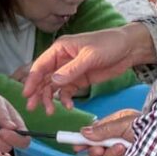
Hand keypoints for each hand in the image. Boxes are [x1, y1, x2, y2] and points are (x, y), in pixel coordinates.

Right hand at [24, 25, 151, 112]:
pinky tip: (68, 106)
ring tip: (50, 111)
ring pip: (53, 87)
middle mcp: (62, 60)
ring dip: (50, 99)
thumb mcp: (90, 55)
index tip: (26, 94)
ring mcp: (70, 71)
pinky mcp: (79, 80)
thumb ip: (72, 69)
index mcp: (60, 49)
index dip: (32, 79)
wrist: (129, 49)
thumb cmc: (109, 44)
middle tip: (33, 107)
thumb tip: (54, 81)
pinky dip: (66, 99)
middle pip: (44, 78)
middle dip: (38, 92)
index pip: (41, 65)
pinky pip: (67, 91)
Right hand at [68, 107, 140, 155]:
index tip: (74, 145)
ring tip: (123, 148)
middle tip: (98, 149)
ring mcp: (126, 152)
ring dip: (112, 154)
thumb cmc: (149, 125)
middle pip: (98, 149)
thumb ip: (103, 129)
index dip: (84, 140)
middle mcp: (119, 139)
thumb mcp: (124, 123)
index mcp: (116, 126)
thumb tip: (84, 132)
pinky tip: (130, 155)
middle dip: (96, 150)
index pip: (95, 134)